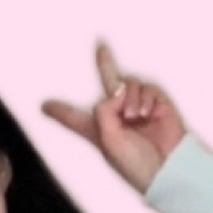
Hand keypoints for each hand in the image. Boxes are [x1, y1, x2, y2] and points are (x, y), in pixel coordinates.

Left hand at [41, 40, 188, 194]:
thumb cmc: (136, 165)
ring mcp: (137, 108)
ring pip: (127, 83)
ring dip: (129, 97)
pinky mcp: (156, 104)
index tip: (44, 106)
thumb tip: (115, 90)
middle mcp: (117, 116)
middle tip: (100, 46)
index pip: (75, 119)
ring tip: (134, 117)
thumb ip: (103, 111)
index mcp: (99, 131)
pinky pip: (146, 88)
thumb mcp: (108, 141)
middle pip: (108, 84)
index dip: (60, 112)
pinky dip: (145, 99)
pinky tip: (147, 114)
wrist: (168, 167)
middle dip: (105, 64)